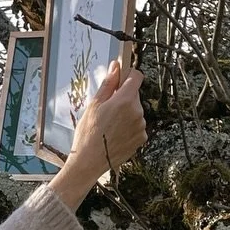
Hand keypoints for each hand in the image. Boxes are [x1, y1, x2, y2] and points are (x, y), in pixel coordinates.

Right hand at [50, 59, 146, 209]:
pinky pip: (136, 125)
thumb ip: (108, 84)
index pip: (137, 76)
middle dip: (123, 98)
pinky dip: (128, 127)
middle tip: (106, 110)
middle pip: (134, 95)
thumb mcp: (94, 105)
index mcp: (125, 100)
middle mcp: (138, 112)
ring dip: (126, 113)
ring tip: (109, 125)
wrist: (89, 162)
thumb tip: (116, 67)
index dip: (128, 75)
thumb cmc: (88, 134)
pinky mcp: (141, 138)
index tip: (120, 79)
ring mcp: (141, 126)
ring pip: (135, 111)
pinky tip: (114, 134)